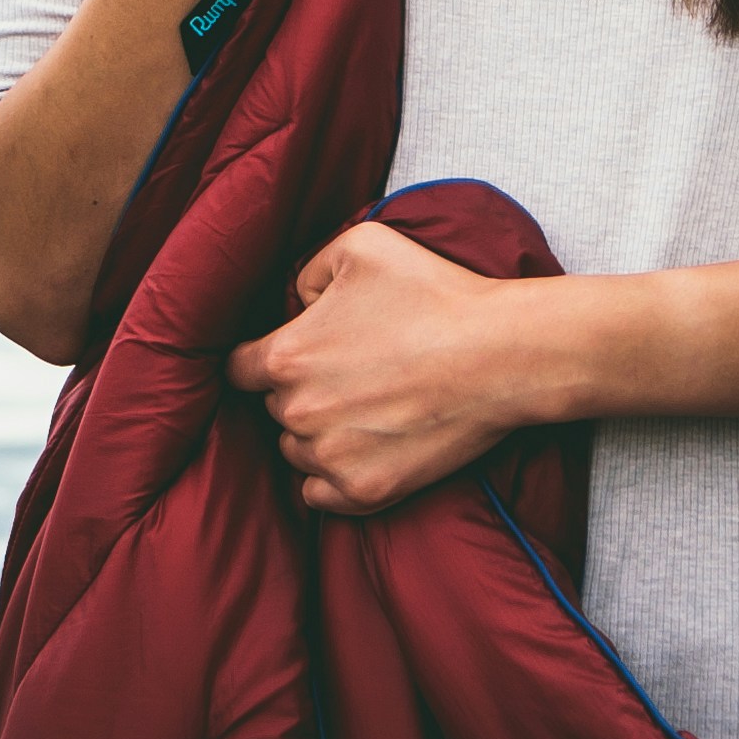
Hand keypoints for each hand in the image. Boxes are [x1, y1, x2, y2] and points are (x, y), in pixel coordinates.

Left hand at [226, 222, 545, 515]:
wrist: (501, 355)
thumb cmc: (434, 292)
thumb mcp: (363, 243)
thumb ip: (309, 268)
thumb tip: (297, 302)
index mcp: (288, 355)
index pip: (238, 369)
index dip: (258, 359)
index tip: (289, 355)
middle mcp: (299, 412)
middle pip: (274, 408)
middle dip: (301, 391)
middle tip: (350, 373)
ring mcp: (331, 458)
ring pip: (297, 450)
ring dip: (318, 433)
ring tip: (367, 407)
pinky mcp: (366, 492)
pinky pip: (319, 495)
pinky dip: (333, 476)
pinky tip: (362, 449)